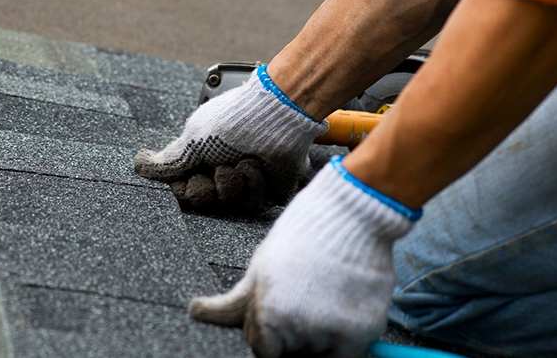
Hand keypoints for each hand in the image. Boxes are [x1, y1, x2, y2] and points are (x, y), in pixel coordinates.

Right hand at [133, 66, 327, 213]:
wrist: (275, 116)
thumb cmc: (233, 122)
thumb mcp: (193, 140)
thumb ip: (168, 161)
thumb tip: (139, 165)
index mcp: (201, 157)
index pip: (183, 190)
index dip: (185, 189)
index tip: (191, 176)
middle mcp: (221, 169)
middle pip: (204, 202)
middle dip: (210, 188)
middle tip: (218, 170)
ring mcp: (244, 180)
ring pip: (228, 206)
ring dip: (234, 182)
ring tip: (243, 161)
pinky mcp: (268, 189)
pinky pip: (253, 204)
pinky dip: (254, 183)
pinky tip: (256, 166)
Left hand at [189, 156, 418, 355]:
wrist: (351, 213)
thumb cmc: (303, 233)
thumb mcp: (261, 264)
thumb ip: (234, 302)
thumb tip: (195, 311)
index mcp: (267, 313)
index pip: (261, 349)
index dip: (269, 329)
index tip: (280, 308)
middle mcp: (297, 329)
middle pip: (290, 353)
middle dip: (294, 334)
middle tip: (305, 297)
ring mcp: (332, 333)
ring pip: (318, 353)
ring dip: (319, 334)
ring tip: (324, 293)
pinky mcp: (362, 333)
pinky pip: (346, 354)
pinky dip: (344, 336)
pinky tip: (341, 302)